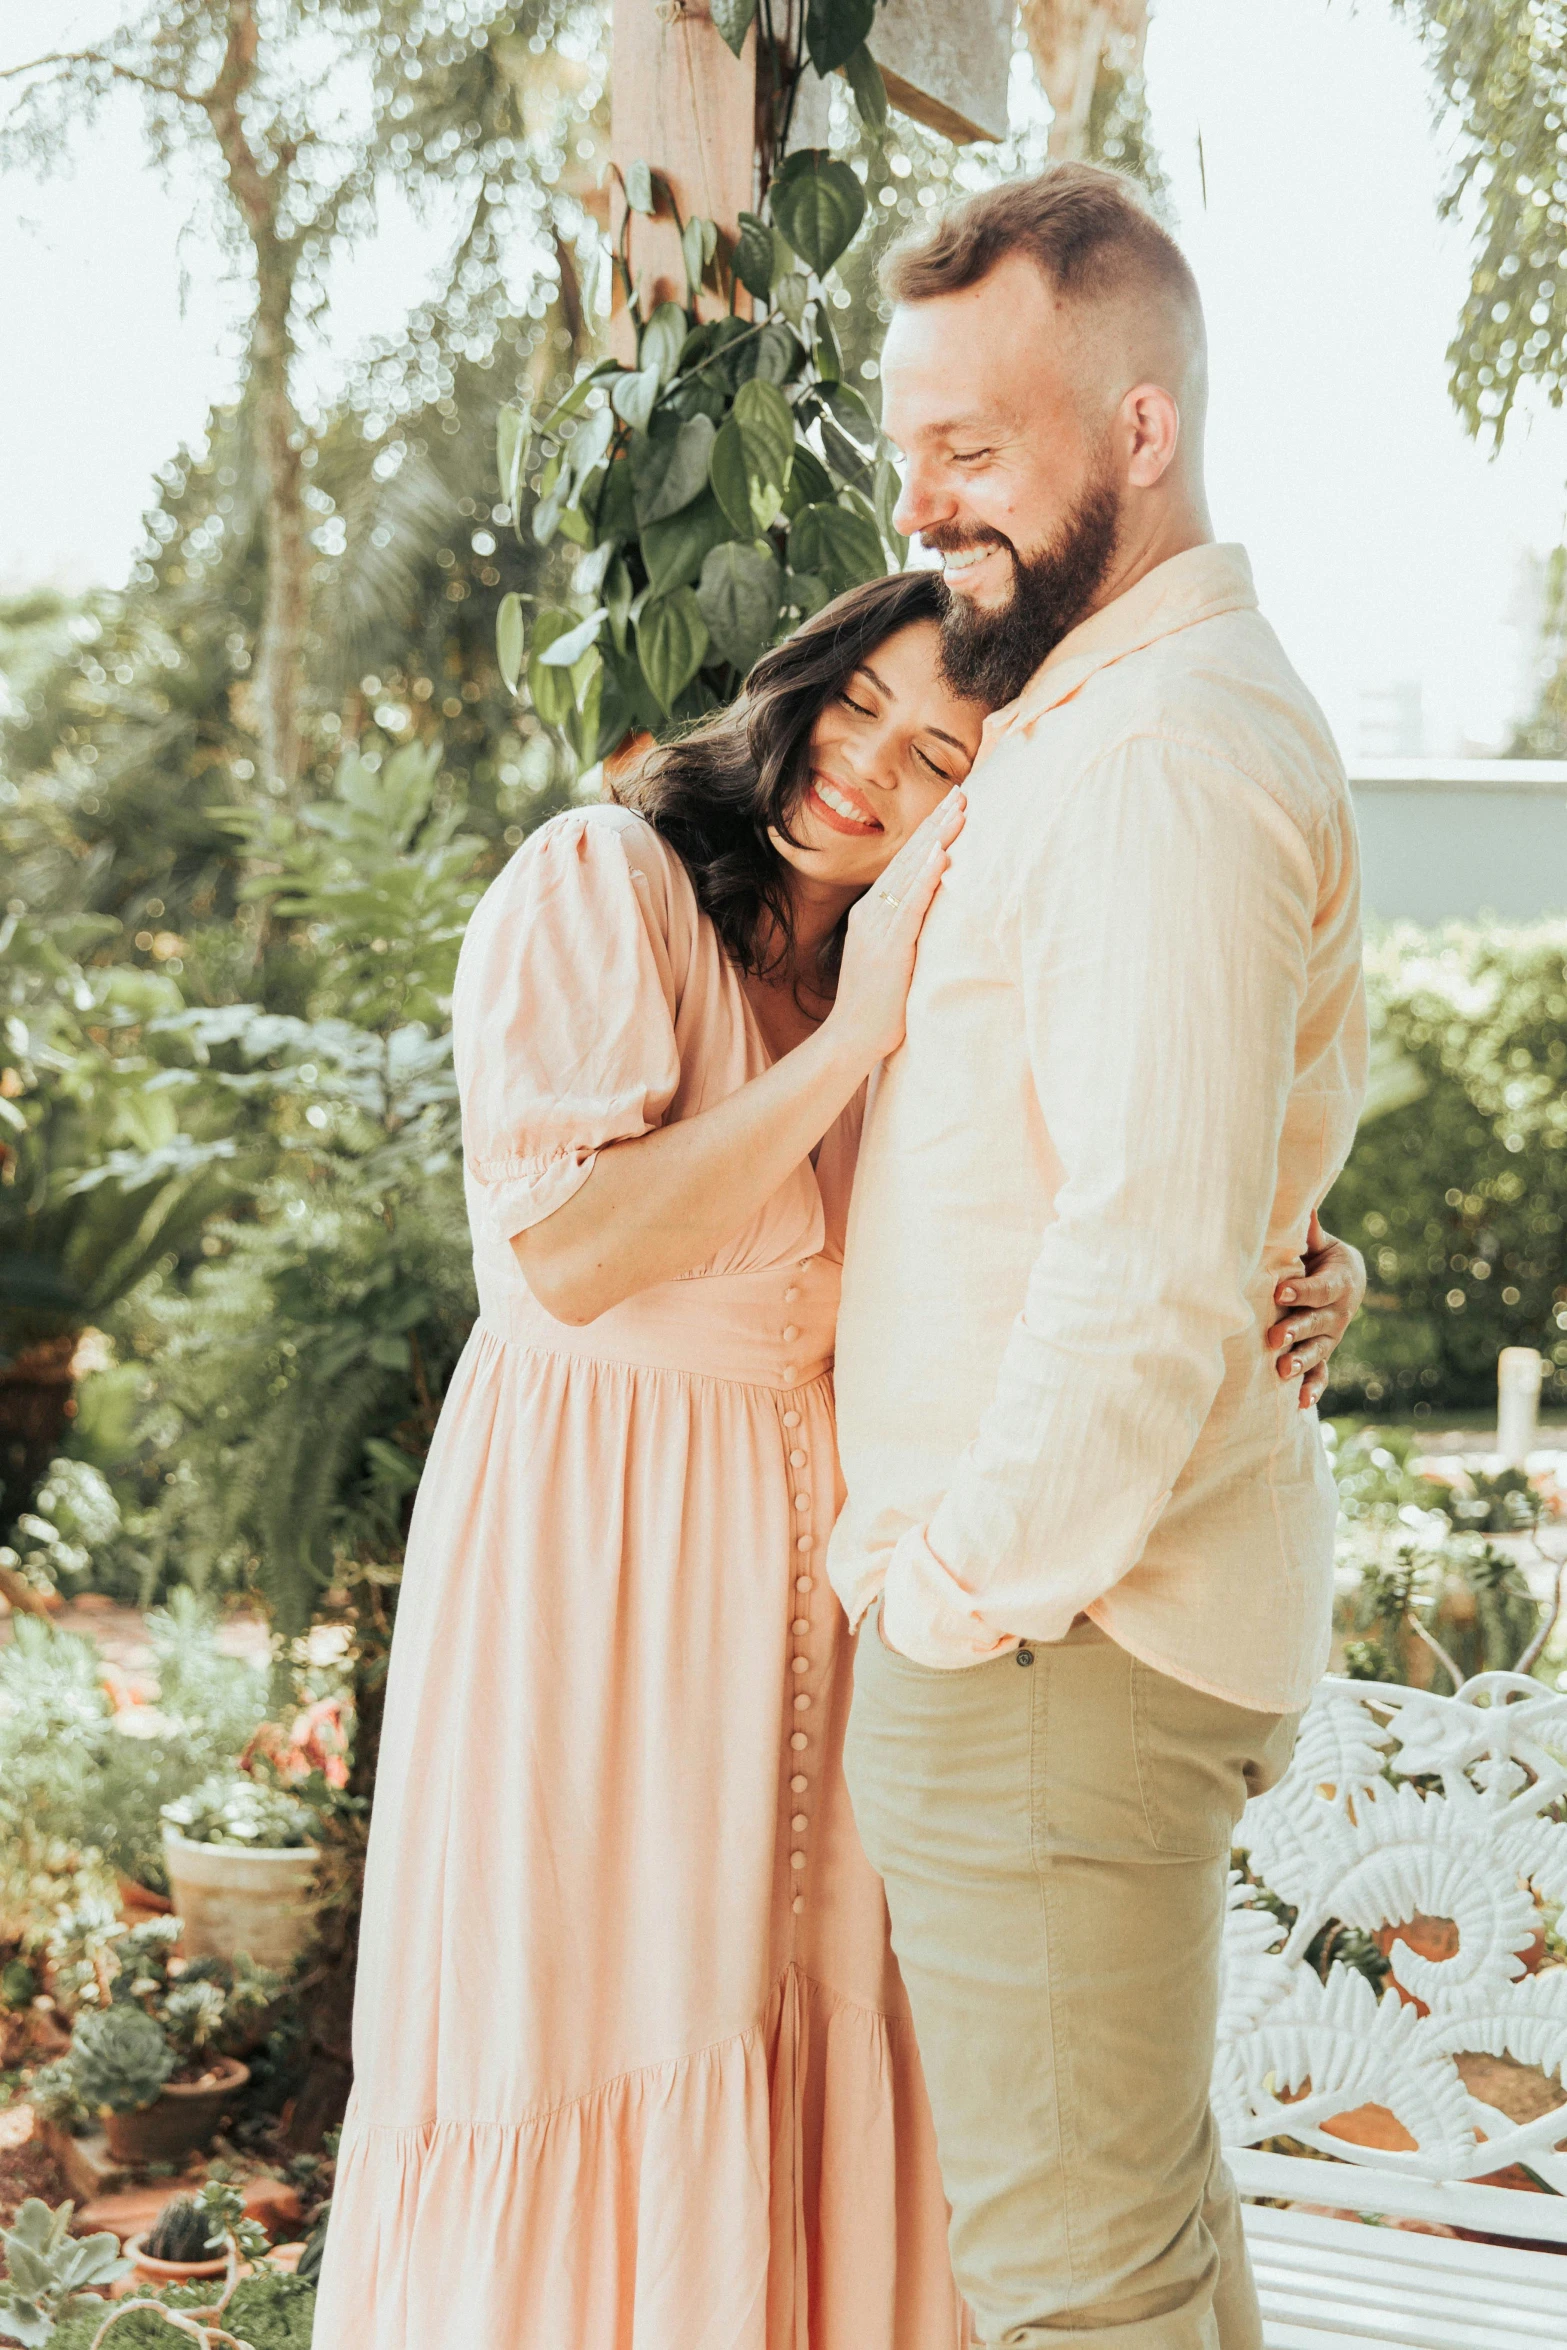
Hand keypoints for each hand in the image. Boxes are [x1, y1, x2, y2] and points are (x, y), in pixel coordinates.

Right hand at [824, 788, 965, 1065]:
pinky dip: (927, 876)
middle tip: (960, 792)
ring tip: (958, 810)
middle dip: (935, 823)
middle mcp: (872, 912)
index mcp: (872, 914)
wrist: (850, 1038)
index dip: (927, 834)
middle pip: (908, 857)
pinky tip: (943, 853)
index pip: (903, 865)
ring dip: (937, 838)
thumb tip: (934, 916)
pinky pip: (911, 903)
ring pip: (911, 872)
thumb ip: (907, 933)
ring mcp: (878, 927)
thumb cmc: (876, 1007)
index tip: (949, 808)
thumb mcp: (893, 960)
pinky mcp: (889, 945)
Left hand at [1267, 1210, 1366, 1409]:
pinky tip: (1301, 1404)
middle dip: (1296, 1330)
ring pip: (1318, 1351)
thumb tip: (1301, 1203)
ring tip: (1282, 1371)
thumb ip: (1309, 1232)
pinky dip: (1313, 1388)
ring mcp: (1331, 1337)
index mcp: (1339, 1283)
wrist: (1346, 1280)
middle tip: (1274, 1337)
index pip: (1320, 1288)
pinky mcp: (1324, 1353)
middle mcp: (1338, 1313)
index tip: (1279, 1291)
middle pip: (1317, 1324)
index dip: (1302, 1291)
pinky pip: (1322, 1373)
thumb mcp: (1321, 1244)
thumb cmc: (1323, 1257)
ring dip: (1301, 1362)